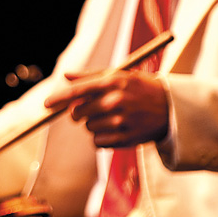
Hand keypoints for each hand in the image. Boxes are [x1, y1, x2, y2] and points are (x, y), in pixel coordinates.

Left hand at [44, 70, 168, 147]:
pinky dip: (101, 137)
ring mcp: (120, 121)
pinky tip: (115, 128)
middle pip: (78, 113)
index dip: (59, 99)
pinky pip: (97, 142)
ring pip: (88, 128)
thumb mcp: (120, 75)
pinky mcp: (125, 138)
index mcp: (112, 82)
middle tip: (91, 109)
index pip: (77, 92)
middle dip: (78, 112)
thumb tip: (66, 76)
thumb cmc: (141, 88)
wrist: (171, 108)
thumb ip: (91, 76)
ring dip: (93, 124)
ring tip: (111, 117)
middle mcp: (115, 101)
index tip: (46, 105)